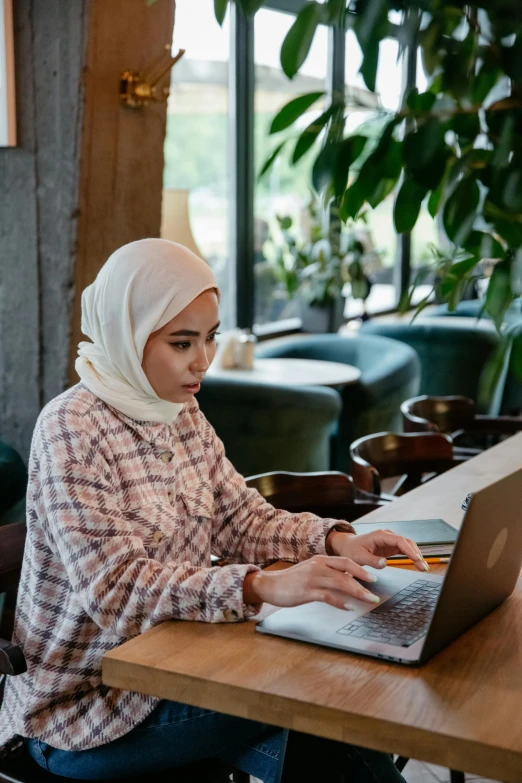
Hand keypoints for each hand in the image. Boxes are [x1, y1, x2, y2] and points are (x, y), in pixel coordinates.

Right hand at [243, 555, 381, 611]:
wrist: (270, 585)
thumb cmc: (291, 581)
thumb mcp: (311, 571)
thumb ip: (327, 573)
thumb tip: (347, 580)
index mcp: (320, 560)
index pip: (345, 561)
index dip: (361, 569)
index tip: (374, 577)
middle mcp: (318, 566)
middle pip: (346, 571)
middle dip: (363, 580)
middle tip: (376, 590)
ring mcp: (312, 578)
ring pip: (340, 583)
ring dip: (357, 592)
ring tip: (369, 600)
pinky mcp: (306, 591)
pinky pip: (327, 596)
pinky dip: (340, 602)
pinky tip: (348, 607)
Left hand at [326, 529, 428, 571]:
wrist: (348, 546)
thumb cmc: (352, 550)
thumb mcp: (359, 557)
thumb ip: (372, 560)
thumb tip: (385, 563)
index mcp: (380, 535)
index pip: (399, 541)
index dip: (409, 550)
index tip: (416, 559)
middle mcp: (387, 535)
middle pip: (407, 542)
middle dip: (416, 554)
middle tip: (423, 567)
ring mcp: (390, 540)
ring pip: (408, 546)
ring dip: (416, 555)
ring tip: (423, 568)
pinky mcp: (391, 546)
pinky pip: (405, 550)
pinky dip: (412, 556)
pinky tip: (418, 564)